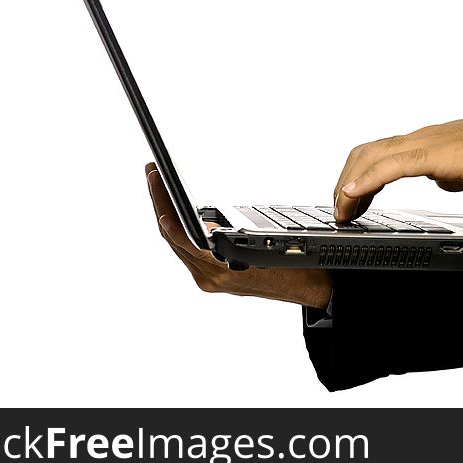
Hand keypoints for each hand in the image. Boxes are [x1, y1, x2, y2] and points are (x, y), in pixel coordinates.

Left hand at [145, 162, 331, 308]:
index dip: (169, 220)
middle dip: (161, 204)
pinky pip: (187, 248)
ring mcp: (209, 279)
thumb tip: (208, 229)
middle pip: (174, 238)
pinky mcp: (211, 276)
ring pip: (177, 243)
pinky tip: (175, 209)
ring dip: (166, 213)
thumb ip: (235, 242)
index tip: (158, 195)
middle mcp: (211, 278)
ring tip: (158, 185)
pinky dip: (179, 227)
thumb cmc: (298, 266)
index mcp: (224, 271)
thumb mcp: (271, 247)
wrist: (310, 287)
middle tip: (152, 174)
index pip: (185, 241)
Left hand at [333, 111, 462, 221]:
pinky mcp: (433, 154)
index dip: (358, 175)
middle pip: (366, 152)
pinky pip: (390, 165)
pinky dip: (366, 180)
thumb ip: (448, 173)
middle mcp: (420, 139)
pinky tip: (354, 194)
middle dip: (345, 181)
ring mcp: (424, 144)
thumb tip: (442, 181)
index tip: (350, 200)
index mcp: (426, 143)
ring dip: (349, 183)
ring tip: (342, 208)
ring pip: (371, 156)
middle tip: (339, 208)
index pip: (379, 153)